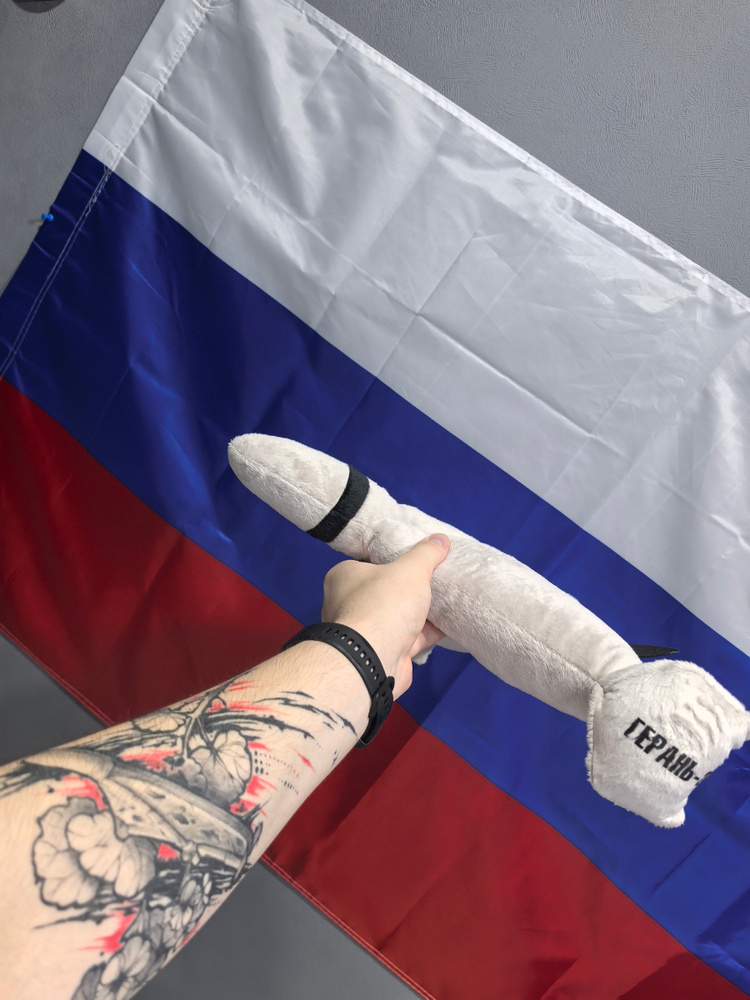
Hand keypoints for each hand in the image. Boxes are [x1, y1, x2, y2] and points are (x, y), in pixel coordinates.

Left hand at [321, 534, 449, 696]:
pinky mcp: (382, 653)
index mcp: (344, 577)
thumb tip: (441, 539)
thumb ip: (426, 554)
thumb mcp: (410, 570)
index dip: (392, 558)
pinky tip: (451, 622)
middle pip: (385, 590)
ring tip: (448, 597)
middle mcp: (348, 604)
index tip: (414, 556)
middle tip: (435, 576)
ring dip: (421, 611)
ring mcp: (364, 632)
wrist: (373, 661)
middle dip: (409, 587)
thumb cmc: (383, 605)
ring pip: (398, 616)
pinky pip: (409, 637)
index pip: (369, 561)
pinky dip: (428, 632)